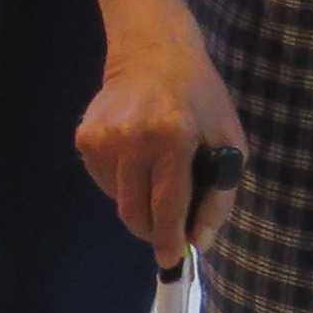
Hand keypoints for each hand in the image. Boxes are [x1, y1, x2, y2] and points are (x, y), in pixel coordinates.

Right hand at [74, 39, 250, 269]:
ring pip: (118, 201)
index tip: (171, 260)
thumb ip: (217, 196)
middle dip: (152, 229)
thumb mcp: (228, 142)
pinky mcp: (84, 138)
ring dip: (139, 201)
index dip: (169, 239)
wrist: (154, 53)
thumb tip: (197, 242)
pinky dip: (123, 183)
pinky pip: (105, 182)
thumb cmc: (200, 98)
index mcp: (173, 138)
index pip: (167, 205)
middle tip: (167, 225)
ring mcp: (103, 138)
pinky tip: (136, 156)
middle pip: (135, 212)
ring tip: (155, 172)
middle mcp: (132, 138)